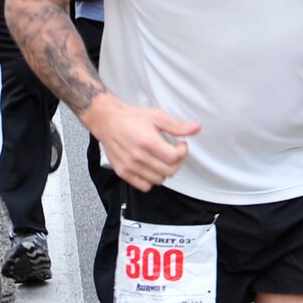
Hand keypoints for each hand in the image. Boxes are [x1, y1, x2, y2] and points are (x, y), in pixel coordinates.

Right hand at [84, 99, 200, 190]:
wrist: (107, 121)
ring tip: (161, 159)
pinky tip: (151, 168)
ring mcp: (130, 166)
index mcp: (148, 142)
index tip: (181, 145)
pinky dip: (151, 180)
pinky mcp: (123, 172)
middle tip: (174, 153)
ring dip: (164, 171)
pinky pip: (144, 186)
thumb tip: (196, 128)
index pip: (174, 157)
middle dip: (177, 162)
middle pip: (169, 171)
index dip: (183, 152)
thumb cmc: (130, 118)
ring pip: (158, 180)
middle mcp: (138, 156)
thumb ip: (178, 126)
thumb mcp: (157, 117)